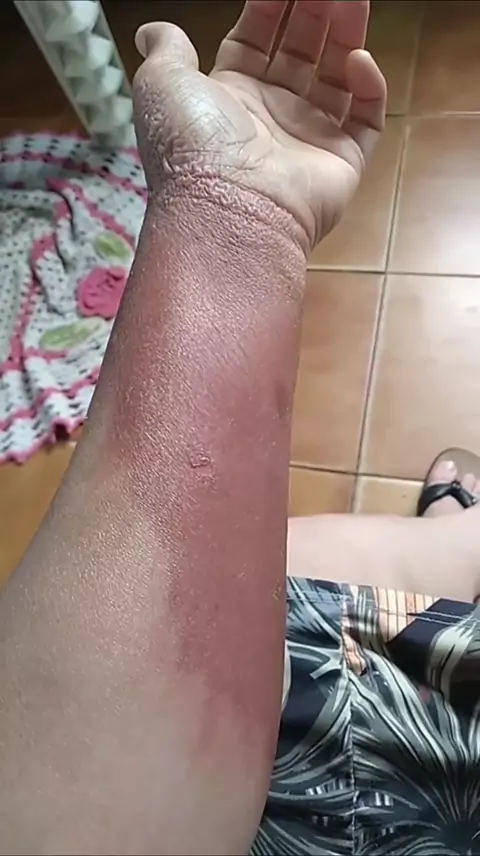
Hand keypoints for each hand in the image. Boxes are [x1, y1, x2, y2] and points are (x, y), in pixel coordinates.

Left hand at [134, 0, 386, 247]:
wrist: (227, 209)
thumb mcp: (161, 84)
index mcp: (228, 96)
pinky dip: (369, 87)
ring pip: (337, 77)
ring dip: (347, 35)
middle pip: (300, 51)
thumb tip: (150, 29)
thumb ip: (167, 48)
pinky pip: (367, 120)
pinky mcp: (342, 162)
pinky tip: (358, 60)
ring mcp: (308, 139)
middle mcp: (270, 116)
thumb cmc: (191, 146)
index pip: (255, 39)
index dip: (269, 5)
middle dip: (314, 11)